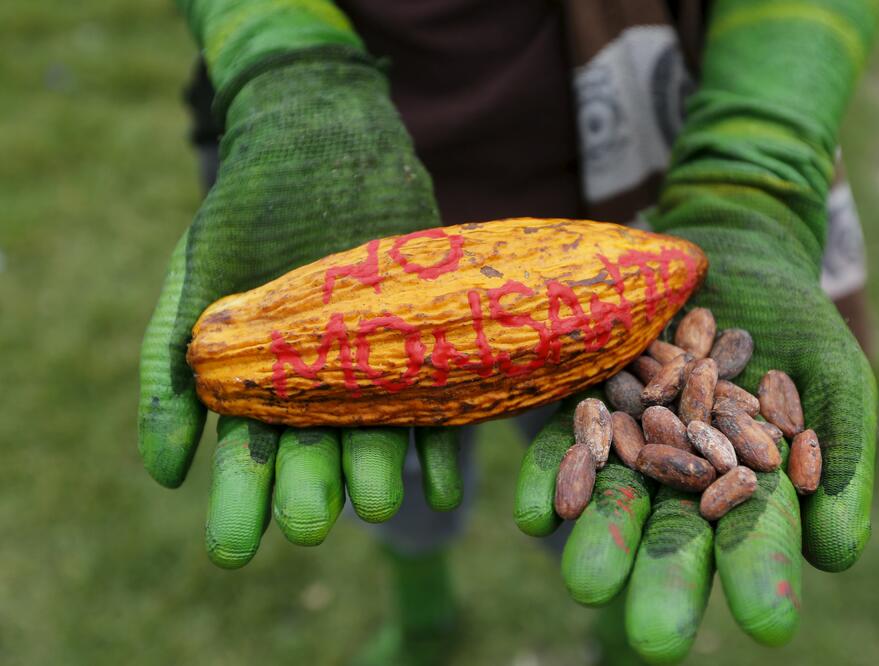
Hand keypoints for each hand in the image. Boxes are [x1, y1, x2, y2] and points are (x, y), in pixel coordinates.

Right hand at [139, 49, 461, 567]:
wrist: (318, 143)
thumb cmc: (245, 212)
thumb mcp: (194, 286)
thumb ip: (169, 375)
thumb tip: (164, 475)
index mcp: (261, 386)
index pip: (248, 458)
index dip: (240, 505)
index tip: (232, 551)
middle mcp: (320, 387)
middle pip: (315, 455)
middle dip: (312, 491)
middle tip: (314, 523)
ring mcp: (375, 366)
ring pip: (376, 433)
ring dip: (377, 471)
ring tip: (380, 502)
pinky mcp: (425, 342)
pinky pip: (436, 401)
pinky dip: (439, 443)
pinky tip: (441, 482)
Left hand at [515, 213, 875, 657]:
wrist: (730, 255)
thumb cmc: (796, 322)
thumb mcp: (835, 380)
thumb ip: (841, 459)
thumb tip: (836, 557)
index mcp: (746, 487)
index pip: (756, 540)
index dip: (761, 578)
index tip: (768, 626)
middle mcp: (681, 477)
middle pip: (673, 532)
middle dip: (663, 579)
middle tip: (651, 637)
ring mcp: (630, 439)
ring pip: (615, 494)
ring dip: (601, 538)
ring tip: (584, 580)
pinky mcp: (588, 399)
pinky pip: (565, 441)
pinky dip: (553, 476)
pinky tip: (537, 513)